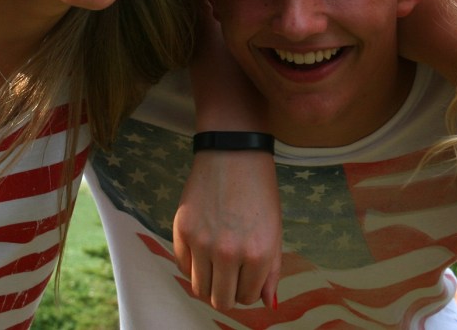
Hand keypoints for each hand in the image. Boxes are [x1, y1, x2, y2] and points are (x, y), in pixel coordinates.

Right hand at [173, 150, 281, 310]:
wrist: (234, 153)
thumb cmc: (260, 190)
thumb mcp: (274, 230)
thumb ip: (271, 270)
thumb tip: (268, 303)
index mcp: (259, 253)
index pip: (247, 297)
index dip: (248, 290)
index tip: (247, 277)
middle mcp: (229, 253)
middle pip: (221, 300)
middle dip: (228, 293)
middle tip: (230, 276)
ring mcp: (202, 243)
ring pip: (200, 289)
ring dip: (209, 283)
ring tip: (216, 265)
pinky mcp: (182, 231)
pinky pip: (183, 268)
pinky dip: (193, 266)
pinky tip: (203, 250)